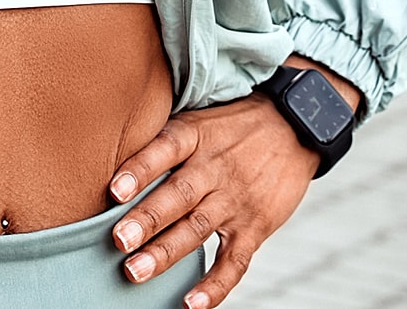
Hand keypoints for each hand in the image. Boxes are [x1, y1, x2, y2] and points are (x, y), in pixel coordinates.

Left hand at [103, 59, 357, 308]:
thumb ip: (162, 140)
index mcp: (195, 135)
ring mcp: (236, 200)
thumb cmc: (232, 125)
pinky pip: (234, 260)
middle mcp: (214, 168)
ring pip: (197, 229)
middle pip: (178, 195)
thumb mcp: (198, 117)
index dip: (139, 170)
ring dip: (166, 253)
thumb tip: (110, 159)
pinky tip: (191, 303)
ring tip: (135, 272)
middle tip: (118, 241)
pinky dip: (214, 285)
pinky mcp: (256, 226)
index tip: (114, 191)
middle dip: (147, 220)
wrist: (296, 126)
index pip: (165, 149)